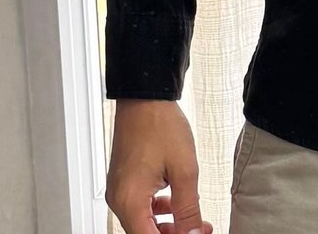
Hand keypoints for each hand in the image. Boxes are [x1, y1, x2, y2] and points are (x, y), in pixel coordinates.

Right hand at [106, 98, 213, 233]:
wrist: (145, 97)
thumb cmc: (160, 124)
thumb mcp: (184, 169)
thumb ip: (189, 208)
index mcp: (129, 201)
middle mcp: (118, 200)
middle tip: (199, 230)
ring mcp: (118, 191)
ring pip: (142, 223)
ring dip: (167, 226)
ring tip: (193, 220)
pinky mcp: (123, 183)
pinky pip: (139, 207)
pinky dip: (158, 211)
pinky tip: (176, 204)